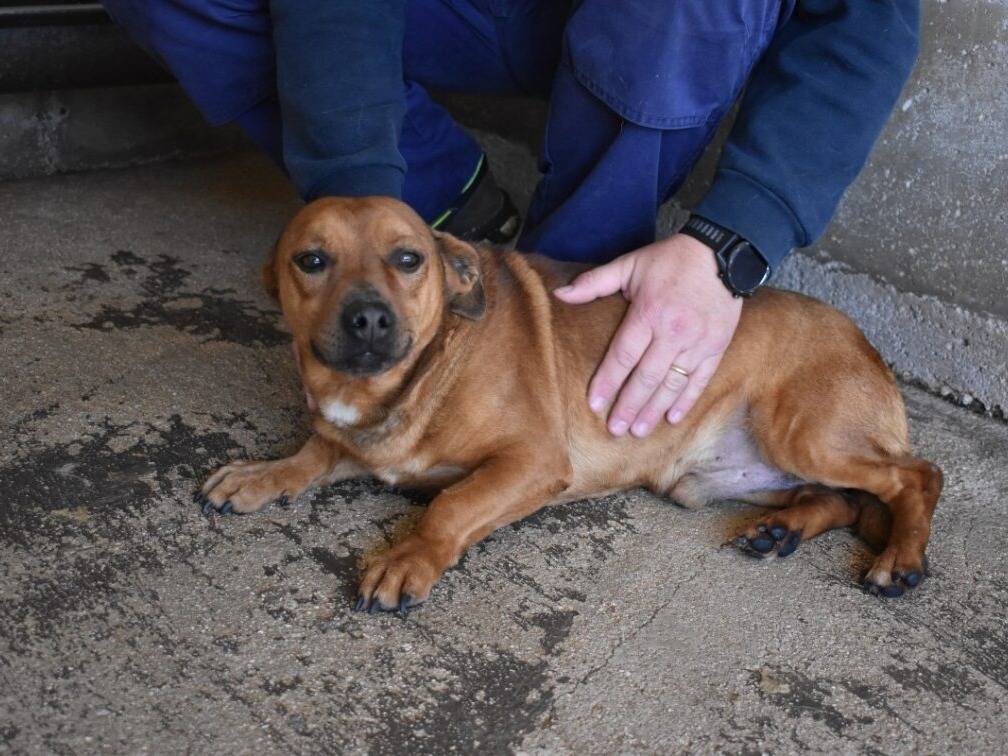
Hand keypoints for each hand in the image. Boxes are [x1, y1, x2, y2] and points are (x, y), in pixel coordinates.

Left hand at [554, 234, 741, 436]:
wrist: (724, 252)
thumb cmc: (671, 259)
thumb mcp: (630, 264)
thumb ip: (594, 282)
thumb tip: (559, 293)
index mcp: (648, 313)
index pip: (623, 356)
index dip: (607, 382)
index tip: (594, 404)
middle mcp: (673, 332)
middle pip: (646, 378)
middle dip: (629, 406)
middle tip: (615, 429)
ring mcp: (697, 343)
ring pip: (672, 384)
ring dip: (654, 410)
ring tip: (639, 431)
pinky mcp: (716, 347)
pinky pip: (699, 380)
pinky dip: (686, 400)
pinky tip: (672, 418)